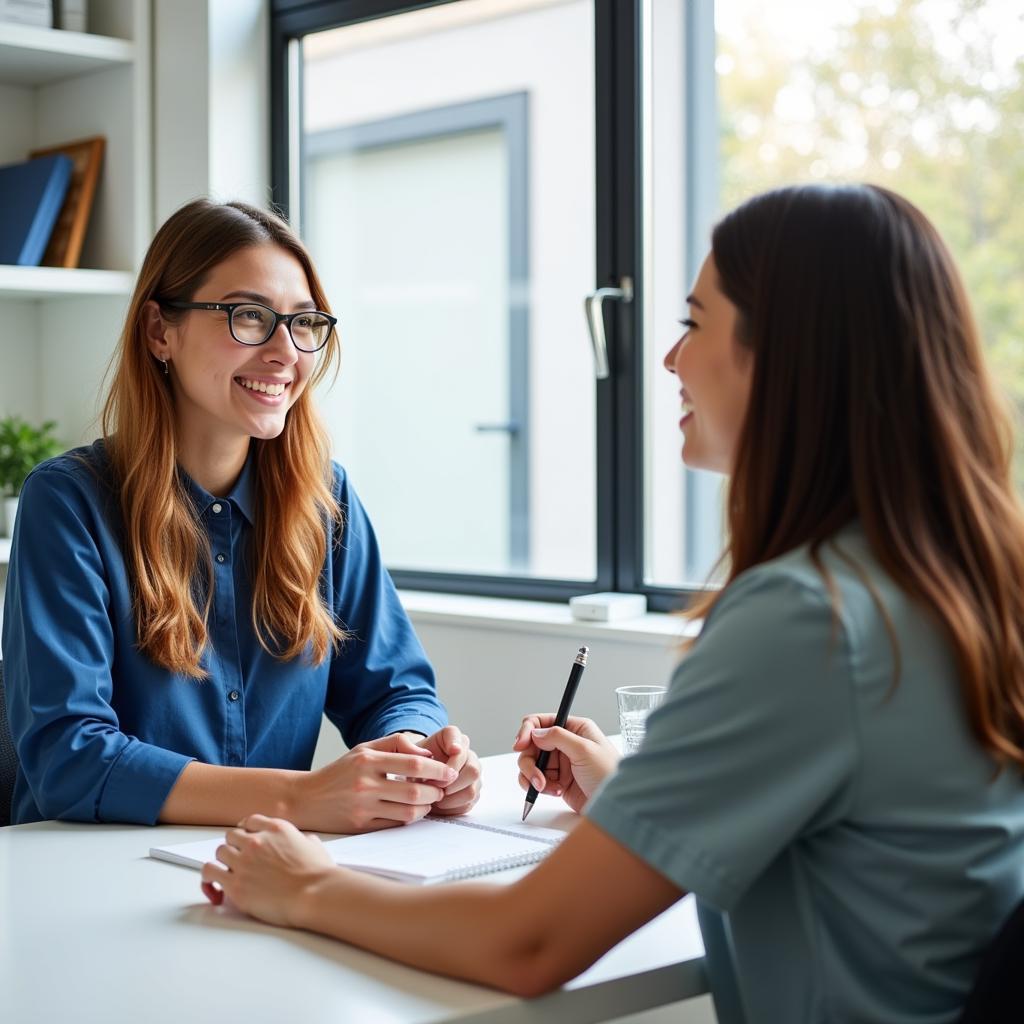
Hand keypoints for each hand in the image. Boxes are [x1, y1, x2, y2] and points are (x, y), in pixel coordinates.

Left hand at [201, 814, 334, 926]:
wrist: (314, 894)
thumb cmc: (318, 874)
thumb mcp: (314, 846)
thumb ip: (303, 840)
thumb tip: (304, 842)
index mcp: (276, 828)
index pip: (249, 821)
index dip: (246, 831)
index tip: (244, 839)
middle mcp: (256, 841)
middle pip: (231, 836)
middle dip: (234, 846)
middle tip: (239, 859)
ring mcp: (244, 862)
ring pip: (219, 852)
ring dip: (223, 861)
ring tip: (228, 872)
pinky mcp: (235, 884)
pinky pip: (209, 873)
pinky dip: (209, 880)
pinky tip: (214, 888)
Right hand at [292, 732, 457, 832]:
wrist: (306, 799)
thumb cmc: (340, 772)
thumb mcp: (364, 748)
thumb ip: (396, 744)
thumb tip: (426, 752)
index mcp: (368, 760)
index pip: (413, 763)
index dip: (437, 768)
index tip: (449, 771)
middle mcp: (365, 783)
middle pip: (415, 790)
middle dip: (436, 791)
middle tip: (442, 789)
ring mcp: (363, 807)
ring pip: (409, 811)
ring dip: (426, 807)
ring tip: (430, 800)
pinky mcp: (362, 826)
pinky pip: (396, 824)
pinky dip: (410, 818)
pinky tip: (413, 811)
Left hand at [413, 726, 481, 815]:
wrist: (416, 774)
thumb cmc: (413, 761)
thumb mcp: (407, 752)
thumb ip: (408, 748)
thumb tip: (424, 755)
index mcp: (452, 737)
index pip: (460, 741)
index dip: (456, 750)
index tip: (449, 755)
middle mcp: (468, 754)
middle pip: (472, 770)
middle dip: (452, 782)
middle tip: (435, 786)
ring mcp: (473, 774)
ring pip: (472, 790)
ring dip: (451, 798)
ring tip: (435, 797)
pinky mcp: (473, 791)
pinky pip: (468, 804)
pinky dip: (451, 807)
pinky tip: (439, 804)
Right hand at [512, 715, 619, 813]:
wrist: (617, 807)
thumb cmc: (609, 774)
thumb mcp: (585, 750)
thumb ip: (558, 737)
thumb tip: (535, 732)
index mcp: (574, 728)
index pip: (541, 722)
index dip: (527, 731)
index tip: (520, 745)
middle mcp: (565, 743)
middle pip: (531, 745)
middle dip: (529, 762)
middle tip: (536, 777)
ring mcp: (560, 763)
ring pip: (530, 763)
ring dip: (532, 776)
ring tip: (546, 788)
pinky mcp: (557, 781)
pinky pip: (535, 780)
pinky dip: (538, 787)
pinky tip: (554, 792)